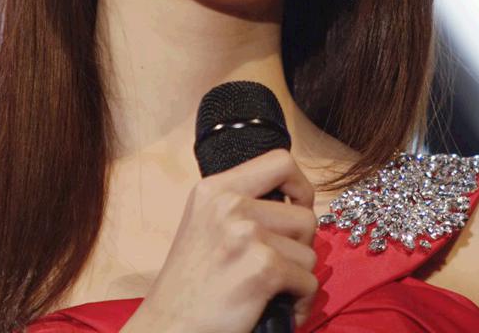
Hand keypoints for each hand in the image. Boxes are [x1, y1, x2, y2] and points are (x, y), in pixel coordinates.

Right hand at [123, 148, 319, 331]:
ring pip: (310, 252)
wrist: (168, 328)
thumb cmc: (189, 287)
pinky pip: (308, 282)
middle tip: (277, 266)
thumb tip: (294, 201)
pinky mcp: (262, 268)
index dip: (300, 187)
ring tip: (272, 291)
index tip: (296, 209)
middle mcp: (229, 204)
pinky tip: (277, 310)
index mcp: (214, 189)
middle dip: (301, 247)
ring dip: (298, 278)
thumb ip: (241, 206)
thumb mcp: (204, 225)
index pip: (280, 162)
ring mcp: (246, 234)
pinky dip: (299, 303)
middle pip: (305, 215)